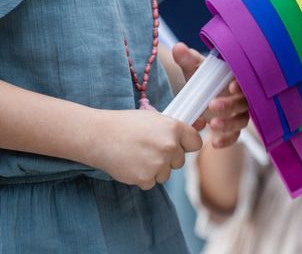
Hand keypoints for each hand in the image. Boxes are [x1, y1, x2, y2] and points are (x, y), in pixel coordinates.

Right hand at [87, 109, 201, 189]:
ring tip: (137, 155)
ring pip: (166, 174)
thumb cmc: (125, 124)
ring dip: (155, 169)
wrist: (98, 136)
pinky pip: (151, 183)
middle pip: (180, 161)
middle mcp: (170, 146)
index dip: (186, 144)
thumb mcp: (154, 119)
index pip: (196, 143)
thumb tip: (203, 123)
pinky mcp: (146, 178)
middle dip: (167, 158)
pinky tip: (130, 164)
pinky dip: (142, 178)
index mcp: (174, 128)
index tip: (178, 144)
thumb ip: (177, 126)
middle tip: (147, 148)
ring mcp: (158, 163)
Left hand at [172, 43, 249, 148]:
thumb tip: (178, 48)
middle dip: (229, 105)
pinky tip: (214, 143)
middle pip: (244, 102)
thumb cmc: (203, 77)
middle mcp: (242, 95)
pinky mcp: (233, 127)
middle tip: (212, 106)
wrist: (202, 94)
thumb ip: (187, 59)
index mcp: (237, 77)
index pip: (246, 80)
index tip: (232, 87)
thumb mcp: (195, 68)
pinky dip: (227, 140)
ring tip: (212, 125)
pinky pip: (235, 135)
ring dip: (229, 124)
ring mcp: (239, 112)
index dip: (241, 84)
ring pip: (242, 120)